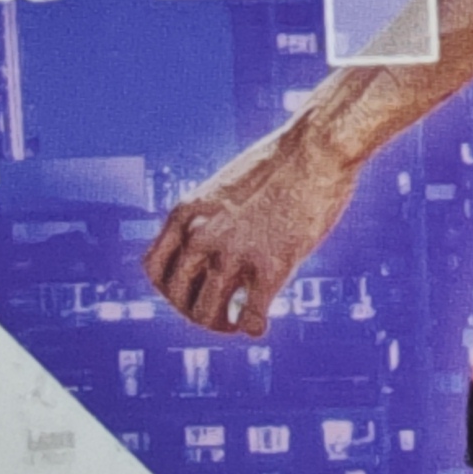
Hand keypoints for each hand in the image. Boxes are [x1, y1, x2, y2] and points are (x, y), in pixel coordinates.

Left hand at [147, 113, 359, 335]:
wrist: (318, 147)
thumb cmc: (280, 160)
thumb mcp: (227, 186)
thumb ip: (212, 220)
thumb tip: (213, 253)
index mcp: (187, 213)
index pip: (154, 269)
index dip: (170, 288)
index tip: (190, 292)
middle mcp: (202, 236)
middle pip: (179, 298)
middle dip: (195, 311)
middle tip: (217, 313)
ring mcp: (234, 254)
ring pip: (208, 315)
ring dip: (221, 326)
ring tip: (236, 323)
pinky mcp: (271, 268)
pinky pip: (250, 318)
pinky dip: (252, 327)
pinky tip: (261, 323)